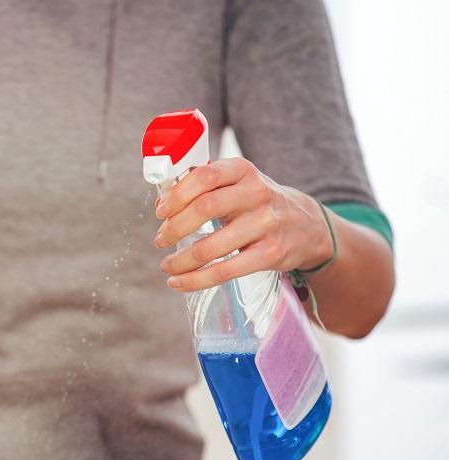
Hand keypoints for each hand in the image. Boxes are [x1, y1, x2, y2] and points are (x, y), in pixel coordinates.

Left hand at [154, 157, 333, 291]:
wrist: (307, 225)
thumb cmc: (257, 203)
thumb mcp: (237, 182)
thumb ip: (204, 186)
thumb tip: (163, 200)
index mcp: (242, 170)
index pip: (204, 176)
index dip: (176, 195)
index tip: (160, 212)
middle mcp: (257, 193)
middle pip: (205, 208)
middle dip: (174, 228)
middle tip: (160, 240)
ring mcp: (266, 224)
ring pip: (211, 246)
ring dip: (180, 260)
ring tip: (167, 265)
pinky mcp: (270, 254)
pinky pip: (225, 271)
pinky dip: (195, 280)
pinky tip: (179, 281)